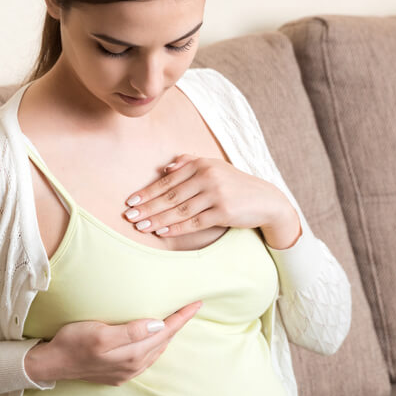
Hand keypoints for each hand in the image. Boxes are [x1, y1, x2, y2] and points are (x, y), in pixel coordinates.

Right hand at [24, 301, 201, 385]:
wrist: (52, 363)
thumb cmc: (73, 342)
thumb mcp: (101, 333)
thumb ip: (132, 331)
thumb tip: (159, 325)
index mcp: (133, 354)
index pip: (165, 332)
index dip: (182, 317)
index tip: (197, 304)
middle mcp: (134, 366)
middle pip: (164, 342)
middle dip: (179, 324)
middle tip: (192, 307)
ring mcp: (127, 372)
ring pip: (156, 351)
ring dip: (168, 336)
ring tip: (178, 320)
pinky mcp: (118, 374)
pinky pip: (146, 358)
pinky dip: (155, 346)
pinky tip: (154, 340)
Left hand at [122, 154, 301, 248]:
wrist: (265, 200)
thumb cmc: (235, 185)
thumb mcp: (215, 167)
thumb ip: (190, 163)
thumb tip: (165, 167)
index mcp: (202, 164)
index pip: (168, 180)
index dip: (148, 192)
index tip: (131, 202)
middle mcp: (207, 176)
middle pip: (171, 195)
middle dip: (148, 207)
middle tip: (130, 216)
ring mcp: (216, 194)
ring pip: (180, 210)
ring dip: (158, 219)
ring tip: (141, 226)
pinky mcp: (223, 212)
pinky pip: (195, 222)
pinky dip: (176, 228)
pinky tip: (162, 232)